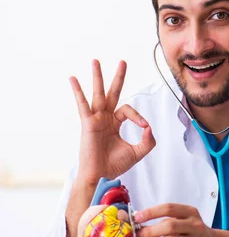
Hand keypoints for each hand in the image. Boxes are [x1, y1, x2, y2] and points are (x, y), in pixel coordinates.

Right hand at [70, 60, 155, 185]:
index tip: (144, 127)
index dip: (138, 116)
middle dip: (118, 77)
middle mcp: (105, 118)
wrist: (101, 176)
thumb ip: (148, 140)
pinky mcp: (88, 123)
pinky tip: (72, 79)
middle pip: (112, 92)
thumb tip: (149, 127)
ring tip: (96, 61)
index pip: (128, 110)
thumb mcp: (138, 152)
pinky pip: (82, 104)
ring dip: (97, 76)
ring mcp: (95, 119)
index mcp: (115, 123)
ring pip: (97, 94)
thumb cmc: (115, 165)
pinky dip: (77, 91)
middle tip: (123, 62)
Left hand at [134, 204, 217, 236]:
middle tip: (138, 235)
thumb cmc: (193, 232)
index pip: (169, 208)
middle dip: (150, 231)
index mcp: (190, 212)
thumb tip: (141, 223)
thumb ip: (167, 219)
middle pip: (169, 226)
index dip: (151, 212)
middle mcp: (194, 226)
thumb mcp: (185, 219)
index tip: (138, 217)